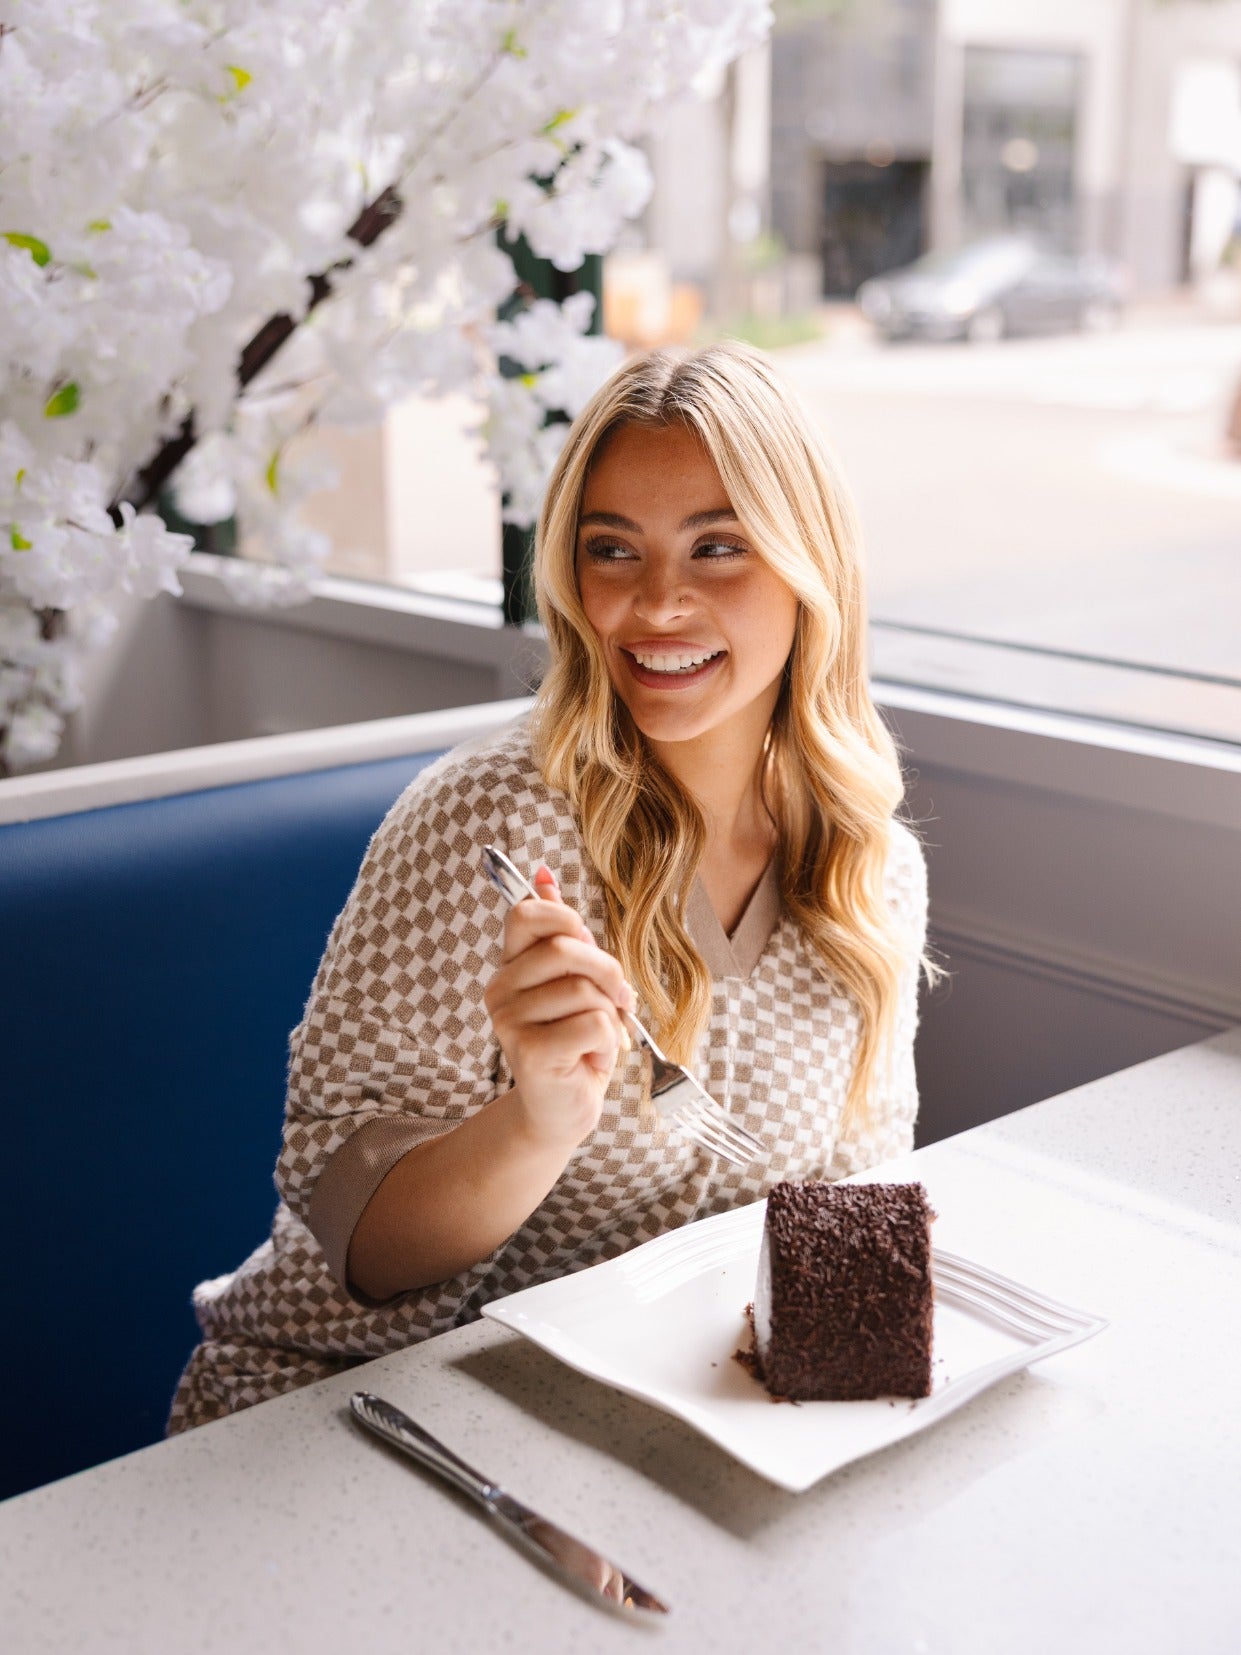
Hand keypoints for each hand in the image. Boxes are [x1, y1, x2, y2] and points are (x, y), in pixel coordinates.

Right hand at [483, 865, 634, 1150]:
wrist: (564, 1107)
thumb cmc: (575, 1042)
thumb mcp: (574, 980)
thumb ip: (561, 932)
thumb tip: (542, 874)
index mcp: (510, 966)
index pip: (526, 913)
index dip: (566, 920)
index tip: (587, 946)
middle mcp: (500, 990)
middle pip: (565, 949)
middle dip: (608, 972)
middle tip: (618, 1000)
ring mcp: (509, 1023)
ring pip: (585, 990)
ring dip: (611, 1016)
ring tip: (599, 1038)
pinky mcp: (529, 1053)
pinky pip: (593, 1024)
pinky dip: (609, 1042)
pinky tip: (594, 1058)